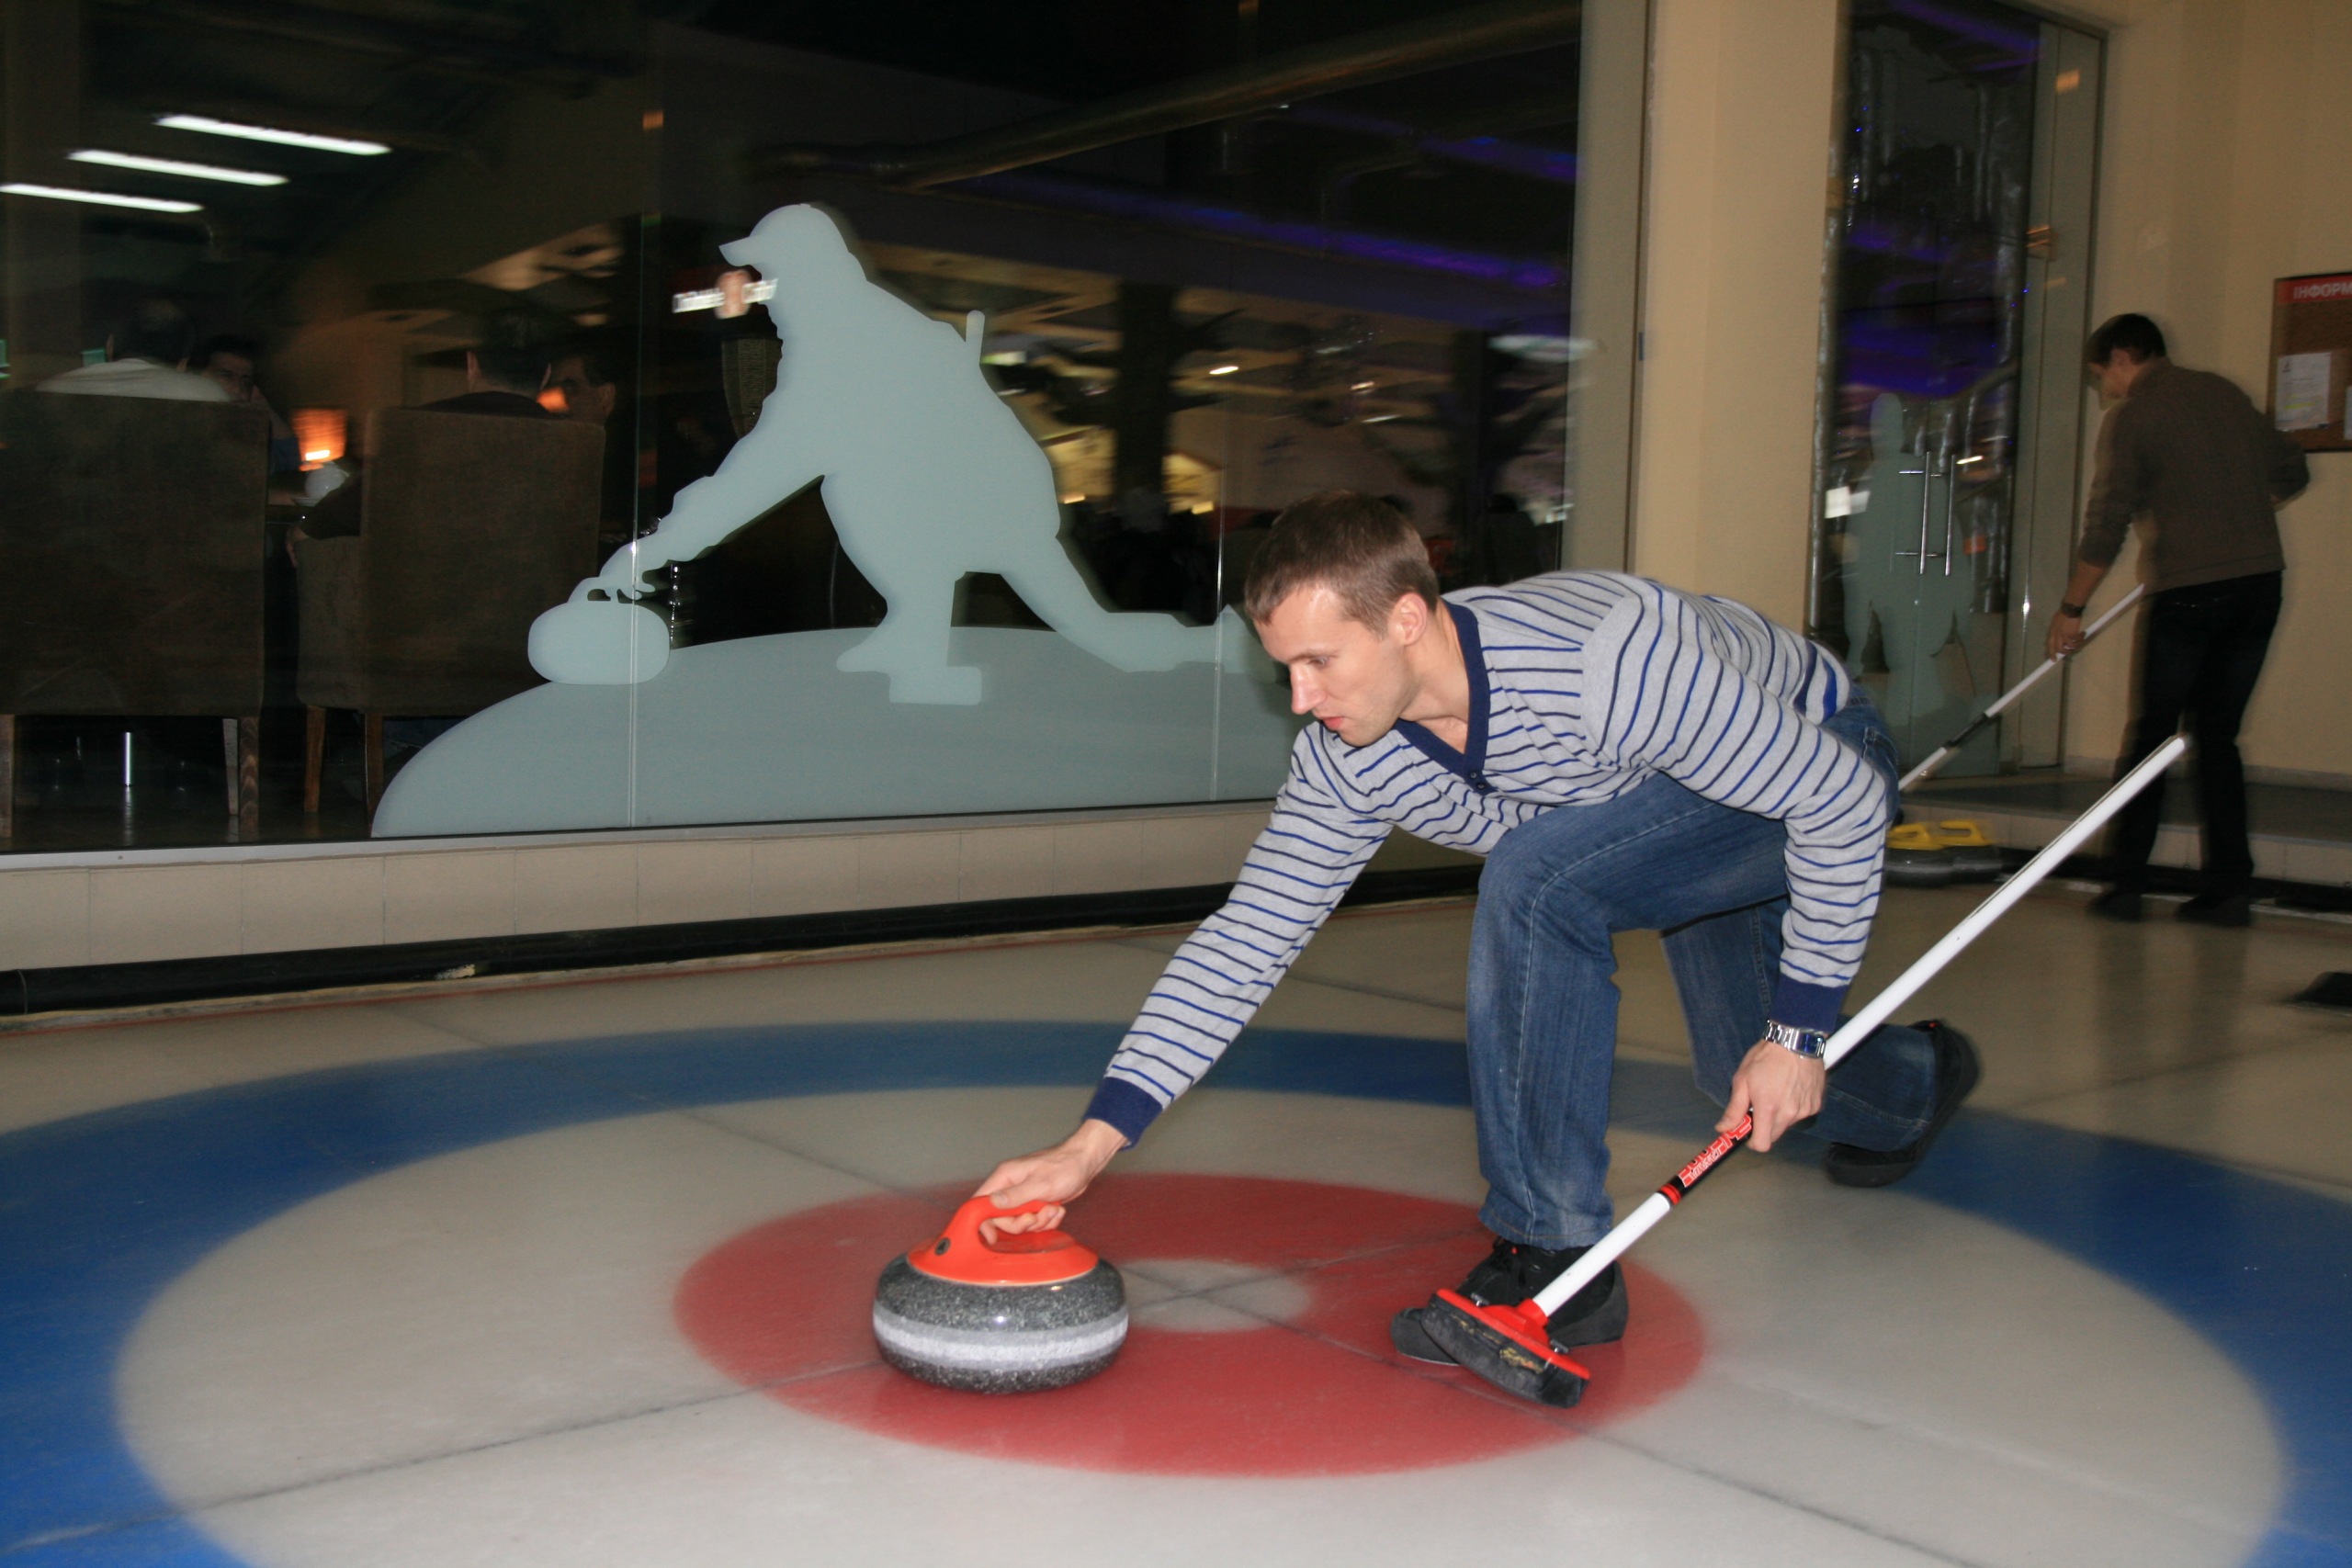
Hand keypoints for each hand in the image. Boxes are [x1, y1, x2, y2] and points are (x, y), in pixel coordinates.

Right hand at [972, 1118, 1126, 1238]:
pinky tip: (1057, 1209)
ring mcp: (1022, 1196)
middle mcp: (1009, 1187)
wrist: (1085, 1163)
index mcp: (1004, 1178)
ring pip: (1020, 1222)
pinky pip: (1034, 1222)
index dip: (981, 1222)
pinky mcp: (1035, 1203)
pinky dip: (1047, 1221)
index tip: (992, 1237)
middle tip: (1037, 1216)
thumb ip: (1014, 1196)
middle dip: (1022, 1223)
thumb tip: (991, 1203)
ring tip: (1053, 1208)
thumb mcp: (1040, 1184)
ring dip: (1039, 1222)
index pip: (979, 1202)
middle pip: (1001, 1219)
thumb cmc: (1064, 1167)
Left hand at [1719, 1040, 1825, 1152]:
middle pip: (1773, 1135)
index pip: (1762, 1144)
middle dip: (1763, 1127)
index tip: (1747, 1132)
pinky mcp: (1815, 1104)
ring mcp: (1804, 1110)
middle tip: (1758, 1106)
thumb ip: (1734, 1109)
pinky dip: (1794, 1107)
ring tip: (1776, 1092)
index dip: (1752, 1141)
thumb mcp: (1742, 1080)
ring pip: (1787, 1124)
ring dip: (1779, 1116)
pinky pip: (1800, 1114)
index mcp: (1768, 1108)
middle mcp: (1789, 1113)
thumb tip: (1724, 1128)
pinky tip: (1790, 1089)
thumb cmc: (1767, 1056)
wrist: (1796, 1040)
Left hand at [2046, 611, 2083, 660]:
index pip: (2050, 645)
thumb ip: (2056, 631)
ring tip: (2079, 641)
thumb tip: (2058, 638)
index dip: (2051, 654)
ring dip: (2076, 645)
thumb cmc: (2063, 614)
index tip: (2053, 660)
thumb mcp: (2055, 623)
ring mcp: (2064, 636)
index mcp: (2052, 632)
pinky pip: (2077, 641)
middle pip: (2060, 649)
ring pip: (2070, 647)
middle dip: (2066, 652)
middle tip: (2071, 651)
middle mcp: (2057, 635)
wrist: (2069, 609)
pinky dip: (2081, 638)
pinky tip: (2083, 634)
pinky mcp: (2072, 634)